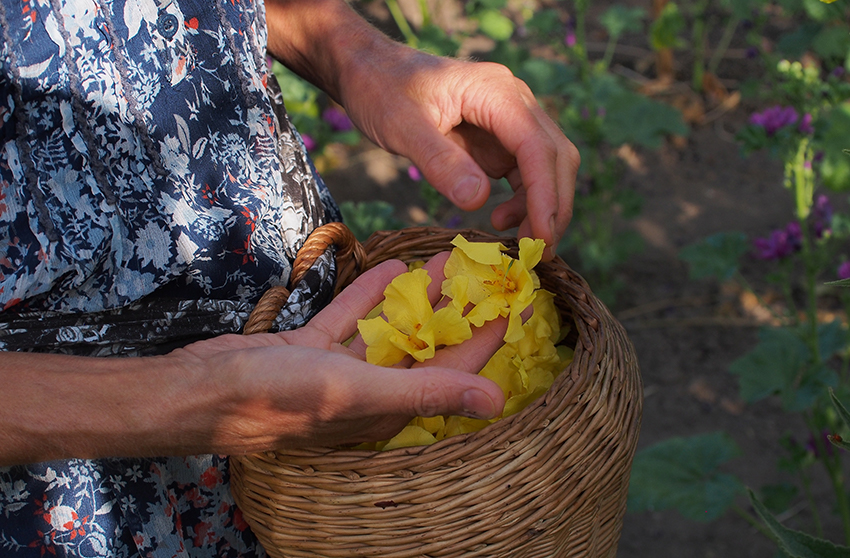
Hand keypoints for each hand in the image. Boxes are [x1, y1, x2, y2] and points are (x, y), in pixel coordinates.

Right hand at [173, 256, 506, 453]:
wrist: (200, 393)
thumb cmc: (280, 399)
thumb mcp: (359, 392)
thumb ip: (427, 392)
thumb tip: (496, 402)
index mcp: (390, 405)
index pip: (454, 368)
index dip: (487, 337)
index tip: (515, 302)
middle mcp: (371, 388)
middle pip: (426, 343)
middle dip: (455, 307)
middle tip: (482, 269)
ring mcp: (339, 367)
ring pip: (390, 325)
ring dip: (417, 295)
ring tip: (446, 259)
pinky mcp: (311, 347)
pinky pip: (350, 316)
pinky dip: (370, 293)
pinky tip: (392, 266)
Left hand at [338, 48, 579, 260]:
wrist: (368, 70)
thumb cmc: (382, 90)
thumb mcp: (403, 127)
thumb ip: (441, 162)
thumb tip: (479, 200)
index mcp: (496, 91)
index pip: (536, 147)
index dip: (544, 195)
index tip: (541, 238)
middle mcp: (513, 102)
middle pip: (555, 156)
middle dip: (553, 206)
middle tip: (539, 253)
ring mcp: (508, 120)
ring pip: (546, 167)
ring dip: (541, 207)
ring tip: (517, 241)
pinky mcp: (498, 139)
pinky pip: (524, 172)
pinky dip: (523, 201)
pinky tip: (500, 220)